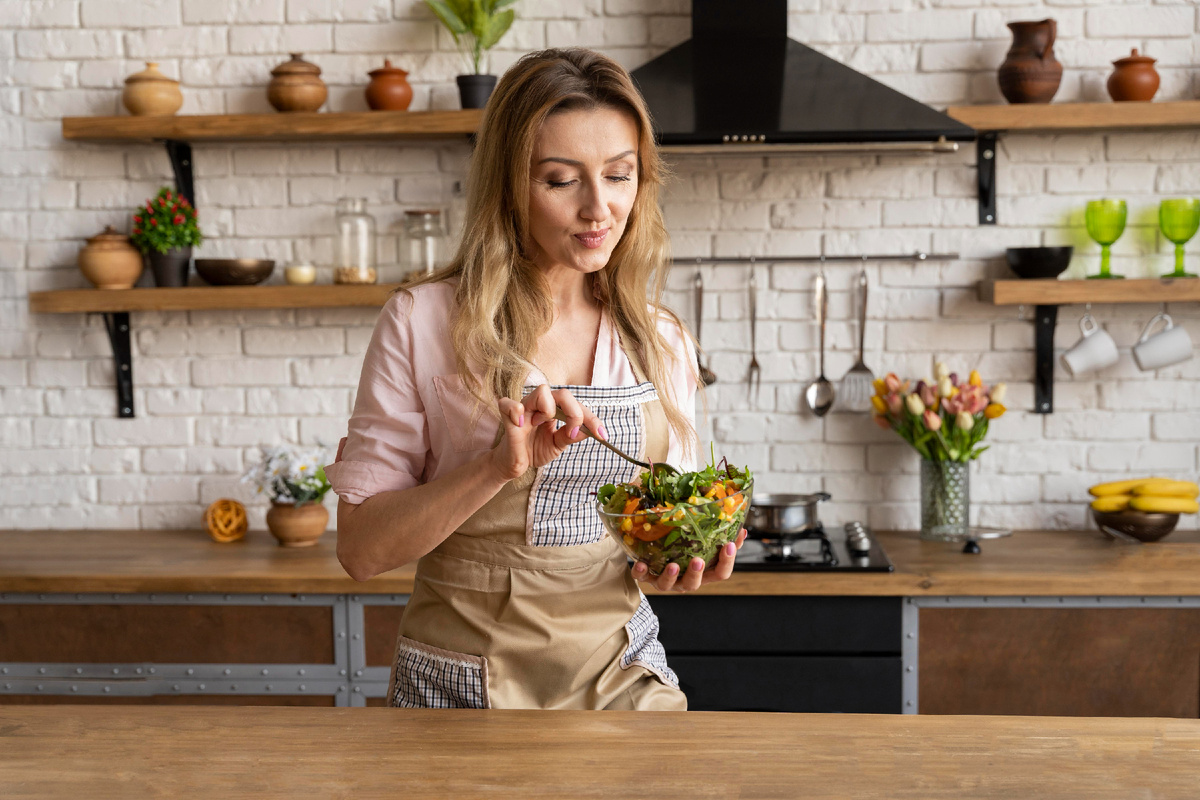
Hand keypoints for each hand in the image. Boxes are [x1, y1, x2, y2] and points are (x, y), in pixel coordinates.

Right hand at [489, 384, 606, 481]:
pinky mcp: (508, 416)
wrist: (514, 464)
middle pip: (563, 394)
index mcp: (555, 409)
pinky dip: (516, 410)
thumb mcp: (557, 444)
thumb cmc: (534, 449)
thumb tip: (590, 430)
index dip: (592, 419)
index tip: (603, 436)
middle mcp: (541, 404)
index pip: (577, 406)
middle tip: (573, 433)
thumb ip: (571, 435)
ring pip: (542, 391)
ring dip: (548, 409)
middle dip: (574, 412)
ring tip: (542, 425)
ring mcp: (524, 407)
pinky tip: (521, 423)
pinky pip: (509, 404)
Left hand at [631, 528, 747, 591]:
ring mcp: (665, 580)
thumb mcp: (704, 543)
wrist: (653, 550)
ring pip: (669, 585)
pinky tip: (641, 563)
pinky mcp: (646, 576)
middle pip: (694, 584)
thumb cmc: (684, 547)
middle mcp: (685, 579)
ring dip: (671, 576)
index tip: (729, 545)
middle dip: (696, 573)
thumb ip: (721, 536)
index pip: (721, 573)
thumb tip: (741, 529)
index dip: (727, 561)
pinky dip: (641, 571)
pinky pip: (642, 577)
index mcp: (703, 572)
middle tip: (698, 561)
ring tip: (672, 566)